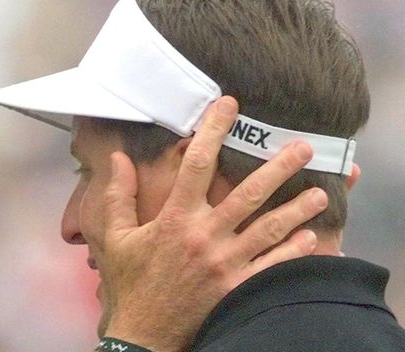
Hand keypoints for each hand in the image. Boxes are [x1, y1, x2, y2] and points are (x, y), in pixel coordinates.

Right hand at [100, 97, 328, 351]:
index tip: (228, 106)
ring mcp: (225, 263)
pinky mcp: (237, 287)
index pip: (197, 165)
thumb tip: (118, 157)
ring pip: (269, 229)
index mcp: (175, 219)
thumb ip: (118, 196)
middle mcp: (205, 236)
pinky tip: (309, 237)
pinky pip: (272, 266)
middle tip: (303, 147)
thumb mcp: (114, 237)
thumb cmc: (129, 282)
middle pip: (248, 194)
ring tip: (321, 192)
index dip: (214, 131)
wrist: (143, 334)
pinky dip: (293, 252)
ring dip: (297, 209)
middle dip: (278, 168)